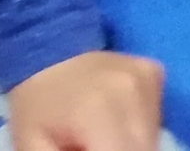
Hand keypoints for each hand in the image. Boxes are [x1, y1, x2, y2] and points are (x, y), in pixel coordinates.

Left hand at [6, 52, 162, 150]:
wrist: (49, 48)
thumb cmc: (36, 106)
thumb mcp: (33, 147)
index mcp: (97, 112)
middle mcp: (133, 91)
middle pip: (144, 148)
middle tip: (94, 146)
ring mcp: (149, 78)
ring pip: (152, 136)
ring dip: (132, 146)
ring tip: (103, 139)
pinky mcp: (156, 73)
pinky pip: (156, 116)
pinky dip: (139, 129)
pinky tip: (115, 122)